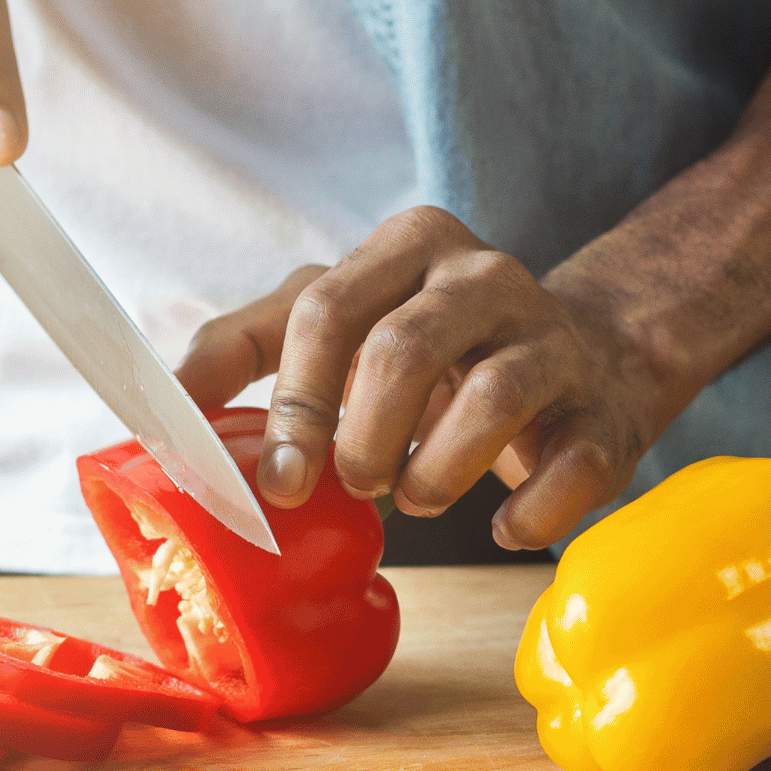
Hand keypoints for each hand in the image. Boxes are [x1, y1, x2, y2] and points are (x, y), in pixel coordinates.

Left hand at [175, 208, 687, 551]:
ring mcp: (555, 339)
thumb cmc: (438, 350)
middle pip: (405, 350)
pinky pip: (571, 467)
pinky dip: (526, 512)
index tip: (277, 480)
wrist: (592, 358)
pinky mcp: (607, 411)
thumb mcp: (343, 320)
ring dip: (436, 473)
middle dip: (361, 438)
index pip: (328, 308)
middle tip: (352, 487)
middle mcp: (487, 276)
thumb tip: (163, 405)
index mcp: (410, 245)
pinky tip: (499, 525)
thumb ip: (251, 345)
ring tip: (415, 497)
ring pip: (494, 398)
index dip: (293, 403)